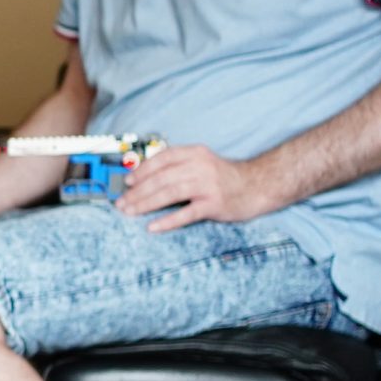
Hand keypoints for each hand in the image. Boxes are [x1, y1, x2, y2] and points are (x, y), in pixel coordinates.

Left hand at [117, 145, 279, 231]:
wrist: (259, 185)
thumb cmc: (225, 176)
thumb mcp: (202, 162)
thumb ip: (178, 165)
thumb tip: (145, 177)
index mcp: (195, 153)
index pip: (162, 159)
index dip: (142, 170)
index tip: (128, 181)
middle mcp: (200, 167)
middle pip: (161, 178)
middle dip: (138, 191)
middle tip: (122, 202)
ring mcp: (207, 185)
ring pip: (169, 193)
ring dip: (146, 203)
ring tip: (130, 212)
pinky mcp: (214, 204)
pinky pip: (186, 213)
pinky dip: (167, 221)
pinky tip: (152, 226)